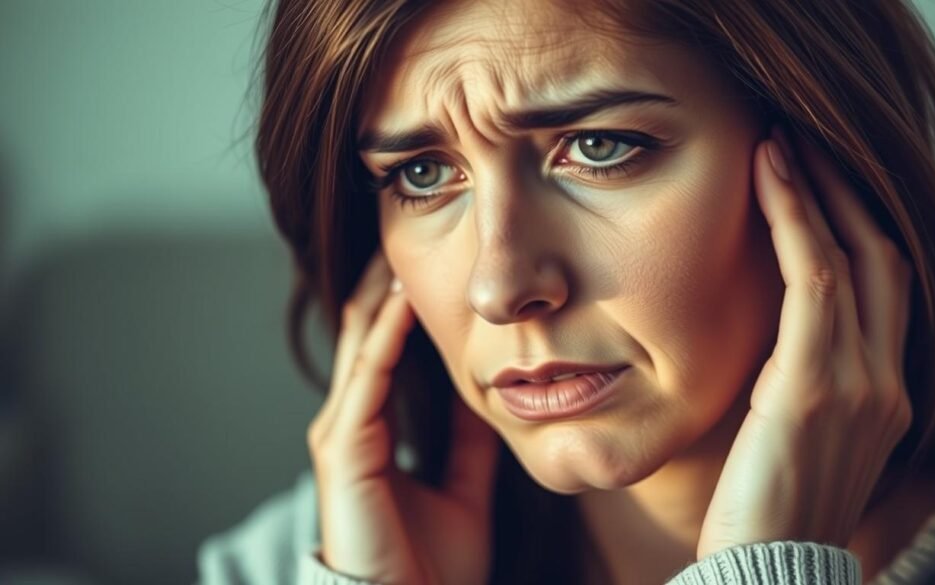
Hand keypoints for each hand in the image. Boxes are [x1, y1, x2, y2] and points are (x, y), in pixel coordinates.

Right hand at [308, 249, 500, 584]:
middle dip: (386, 282)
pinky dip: (386, 337)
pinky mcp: (344, 448)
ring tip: (403, 249)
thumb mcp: (465, 484)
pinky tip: (404, 300)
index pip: (384, 346)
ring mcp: (342, 432)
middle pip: (367, 332)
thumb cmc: (432, 562)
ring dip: (382, 295)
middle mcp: (350, 420)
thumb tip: (489, 394)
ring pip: (361, 344)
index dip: (403, 301)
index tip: (429, 260)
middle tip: (409, 233)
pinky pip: (368, 379)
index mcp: (373, 427)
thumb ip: (469, 440)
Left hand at [695, 126, 913, 559]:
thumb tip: (771, 342)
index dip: (854, 224)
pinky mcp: (816, 387)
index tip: (815, 180)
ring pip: (852, 256)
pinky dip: (796, 219)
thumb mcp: (794, 440)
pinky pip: (816, 280)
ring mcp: (860, 384)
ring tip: (780, 142)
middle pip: (880, 257)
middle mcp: (884, 382)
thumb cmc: (764, 511)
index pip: (883, 286)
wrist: (766, 573)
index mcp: (881, 395)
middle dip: (842, 192)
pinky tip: (772, 177)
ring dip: (817, 190)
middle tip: (802, 142)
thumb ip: (799, 386)